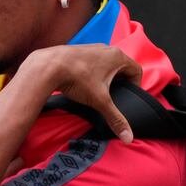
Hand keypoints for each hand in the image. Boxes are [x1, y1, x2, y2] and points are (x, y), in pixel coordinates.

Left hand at [27, 44, 142, 143]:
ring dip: (107, 76)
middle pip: (122, 67)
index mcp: (117, 56)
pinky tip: (85, 84)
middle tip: (115, 97)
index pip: (137, 70)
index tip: (129, 97)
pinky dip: (94, 72)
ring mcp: (92, 48)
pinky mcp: (79, 51)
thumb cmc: (77, 78)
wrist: (48, 67)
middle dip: (121, 82)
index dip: (136, 86)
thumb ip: (115, 119)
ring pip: (107, 63)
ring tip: (100, 91)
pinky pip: (94, 61)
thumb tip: (128, 137)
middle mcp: (106, 49)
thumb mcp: (100, 101)